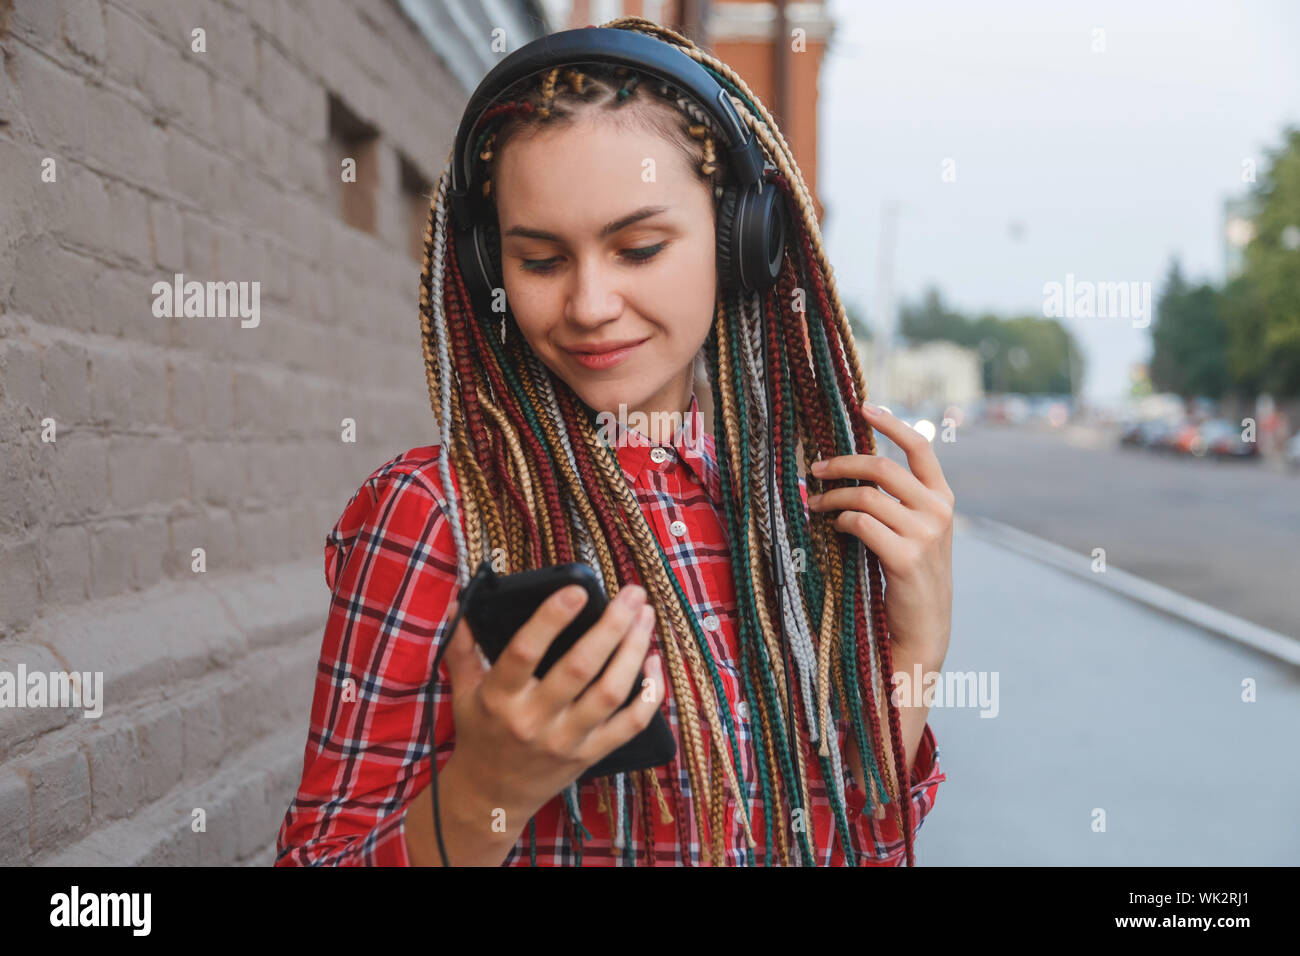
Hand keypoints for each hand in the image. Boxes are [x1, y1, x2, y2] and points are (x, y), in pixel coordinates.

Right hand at [438, 582, 665, 826]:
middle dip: (612, 625)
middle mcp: (534, 719)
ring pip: (610, 692)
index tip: (578, 590)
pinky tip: (654, 663)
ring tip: (645, 616)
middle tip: (632, 593)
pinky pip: (631, 724)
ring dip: (634, 650)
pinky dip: (649, 693)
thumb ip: (463, 644)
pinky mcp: (591, 754)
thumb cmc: (481, 732)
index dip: (552, 618)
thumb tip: (464, 601)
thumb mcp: (462, 689)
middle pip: (580, 667)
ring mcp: (567, 739)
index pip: (525, 652)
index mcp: (500, 697)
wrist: (492, 796)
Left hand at [806, 401, 954, 669]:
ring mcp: (925, 534)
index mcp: (943, 499)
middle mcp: (939, 511)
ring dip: (831, 497)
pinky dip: (840, 521)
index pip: (920, 447)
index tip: (862, 407)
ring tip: (814, 504)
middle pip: (882, 467)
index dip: (891, 423)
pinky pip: (861, 524)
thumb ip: (897, 500)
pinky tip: (832, 527)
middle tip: (814, 468)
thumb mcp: (915, 531)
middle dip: (842, 463)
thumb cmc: (908, 576)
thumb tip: (853, 465)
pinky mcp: (906, 557)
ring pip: (866, 496)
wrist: (923, 629)